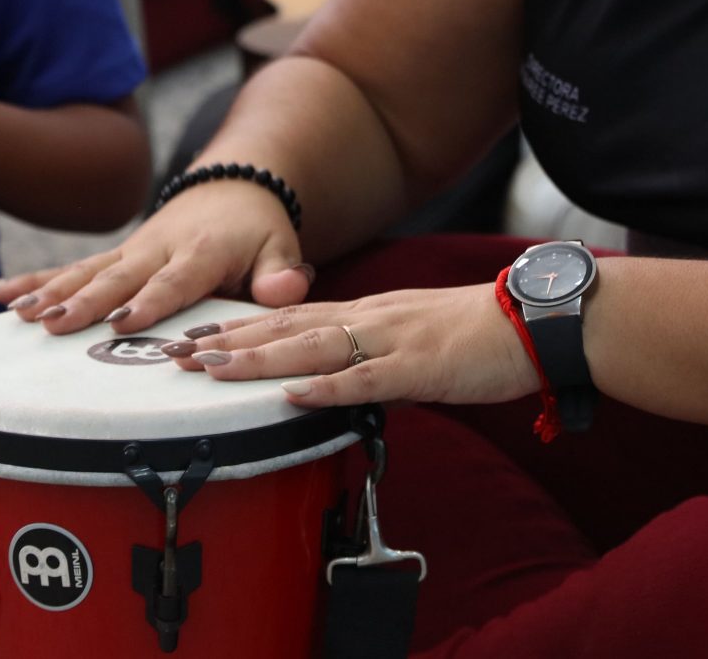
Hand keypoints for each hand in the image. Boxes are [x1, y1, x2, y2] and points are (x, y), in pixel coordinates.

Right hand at [0, 175, 312, 334]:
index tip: (124, 322)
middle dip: (86, 300)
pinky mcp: (113, 256)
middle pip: (118, 276)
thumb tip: (289, 290)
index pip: (174, 280)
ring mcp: (130, 251)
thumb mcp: (280, 245)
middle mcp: (158, 247)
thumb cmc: (257, 229)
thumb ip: (281, 273)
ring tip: (18, 314)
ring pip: (86, 271)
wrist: (234, 185)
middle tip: (54, 323)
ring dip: (51, 291)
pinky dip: (32, 280)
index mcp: (201, 251)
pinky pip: (69, 268)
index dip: (150, 300)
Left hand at [161, 285, 540, 411]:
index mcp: (366, 313)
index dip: (237, 326)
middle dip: (227, 341)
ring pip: (312, 347)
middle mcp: (368, 318)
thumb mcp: (410, 341)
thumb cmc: (478, 336)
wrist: (533, 321)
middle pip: (284, 327)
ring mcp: (391, 339)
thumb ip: (370, 359)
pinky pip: (366, 379)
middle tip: (174, 353)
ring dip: (258, 360)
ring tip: (212, 368)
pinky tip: (294, 395)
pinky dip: (326, 387)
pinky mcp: (419, 366)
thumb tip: (333, 386)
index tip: (192, 335)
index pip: (287, 316)